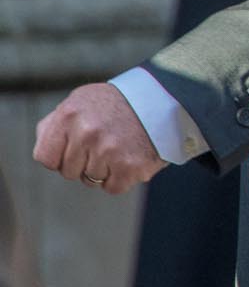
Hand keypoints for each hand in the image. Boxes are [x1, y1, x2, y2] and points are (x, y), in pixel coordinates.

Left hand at [33, 84, 165, 193]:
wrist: (164, 99)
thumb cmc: (118, 102)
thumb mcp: (81, 101)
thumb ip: (55, 124)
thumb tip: (44, 151)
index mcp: (69, 116)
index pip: (46, 158)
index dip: (60, 155)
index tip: (77, 145)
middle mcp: (86, 133)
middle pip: (69, 172)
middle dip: (83, 162)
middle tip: (104, 142)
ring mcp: (108, 151)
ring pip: (91, 180)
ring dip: (104, 169)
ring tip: (121, 146)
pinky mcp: (130, 166)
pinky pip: (112, 187)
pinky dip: (121, 178)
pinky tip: (131, 157)